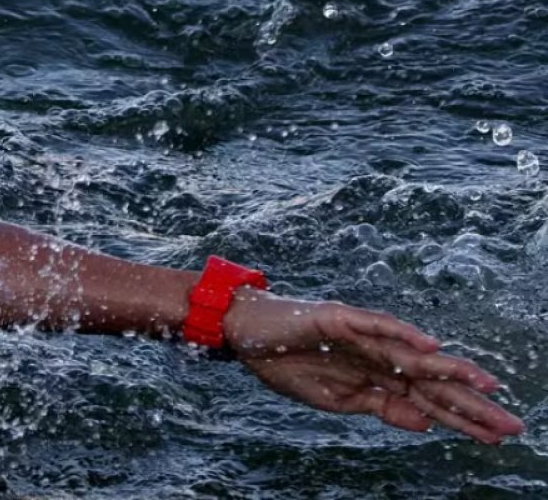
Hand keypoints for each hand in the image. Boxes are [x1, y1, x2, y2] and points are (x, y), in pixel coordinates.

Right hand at [222, 290, 524, 443]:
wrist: (244, 333)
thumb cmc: (285, 362)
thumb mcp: (335, 400)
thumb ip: (380, 407)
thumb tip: (425, 423)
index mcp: (376, 375)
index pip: (428, 399)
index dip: (462, 418)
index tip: (496, 437)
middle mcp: (377, 353)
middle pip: (431, 380)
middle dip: (470, 402)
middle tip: (510, 423)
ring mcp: (361, 334)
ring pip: (413, 354)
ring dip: (450, 368)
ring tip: (487, 384)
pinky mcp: (340, 318)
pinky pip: (376, 325)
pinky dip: (402, 334)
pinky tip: (430, 345)